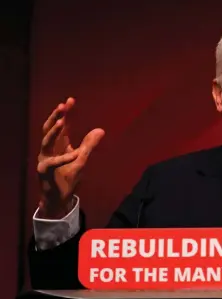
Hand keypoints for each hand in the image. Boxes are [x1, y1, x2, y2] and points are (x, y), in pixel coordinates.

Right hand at [37, 97, 104, 218]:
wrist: (59, 198)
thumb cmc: (68, 178)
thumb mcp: (82, 159)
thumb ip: (89, 145)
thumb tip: (100, 130)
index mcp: (58, 145)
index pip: (61, 125)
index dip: (65, 113)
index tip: (70, 100)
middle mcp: (49, 150)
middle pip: (50, 129)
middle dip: (56, 117)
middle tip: (63, 106)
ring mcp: (45, 159)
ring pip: (46, 142)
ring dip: (54, 132)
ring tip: (62, 122)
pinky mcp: (44, 172)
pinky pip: (51, 163)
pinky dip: (63, 158)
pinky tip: (74, 154)